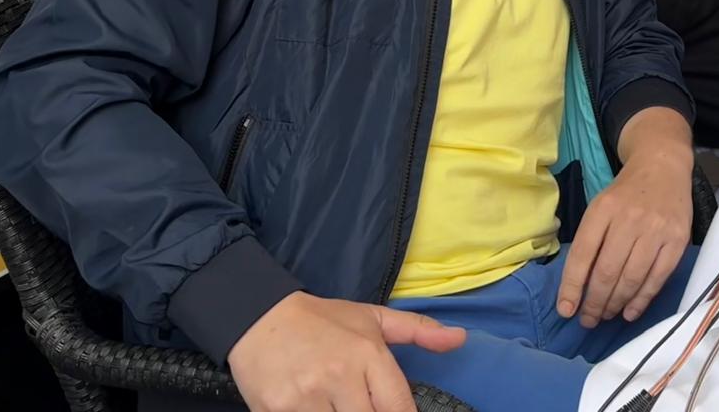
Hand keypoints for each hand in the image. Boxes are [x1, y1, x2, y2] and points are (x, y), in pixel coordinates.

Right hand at [228, 292, 463, 411]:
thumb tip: (460, 339)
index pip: (400, 408)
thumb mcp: (372, 317)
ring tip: (339, 406)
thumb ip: (418, 330)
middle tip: (362, 406)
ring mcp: (307, 397)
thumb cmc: (322, 321)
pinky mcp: (277, 411)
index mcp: (368, 354)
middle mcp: (340, 376)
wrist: (259, 317)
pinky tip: (316, 409)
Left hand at [557, 150, 690, 327]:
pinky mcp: (678, 240)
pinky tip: (630, 312)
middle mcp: (629, 219)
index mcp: (603, 209)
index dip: (572, 286)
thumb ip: (589, 242)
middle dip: (594, 303)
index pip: (582, 255)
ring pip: (631, 279)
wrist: (663, 167)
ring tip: (605, 316)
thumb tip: (576, 288)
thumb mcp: (600, 207)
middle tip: (588, 320)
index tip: (566, 310)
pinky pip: (657, 279)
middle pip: (607, 272)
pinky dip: (642, 300)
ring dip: (615, 304)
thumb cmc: (625, 193)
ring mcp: (656, 230)